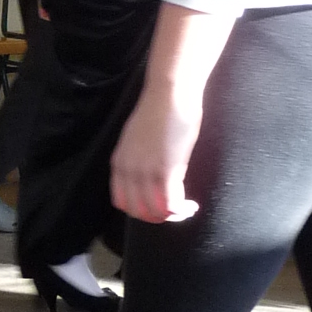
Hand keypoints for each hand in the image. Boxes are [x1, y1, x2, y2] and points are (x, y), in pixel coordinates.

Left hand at [111, 83, 203, 223]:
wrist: (170, 94)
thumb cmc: (160, 111)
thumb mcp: (139, 140)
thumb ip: (139, 160)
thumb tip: (151, 177)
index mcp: (119, 163)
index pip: (122, 202)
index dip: (140, 211)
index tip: (157, 207)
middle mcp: (128, 170)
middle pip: (138, 211)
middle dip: (157, 217)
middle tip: (175, 212)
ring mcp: (145, 172)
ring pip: (155, 211)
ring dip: (172, 216)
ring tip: (186, 210)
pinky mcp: (165, 171)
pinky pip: (171, 204)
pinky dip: (182, 209)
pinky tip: (192, 205)